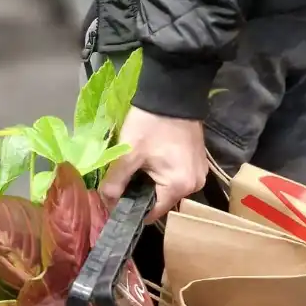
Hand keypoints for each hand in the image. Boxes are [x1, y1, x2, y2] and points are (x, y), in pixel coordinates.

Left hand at [101, 106, 208, 221]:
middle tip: (122, 183)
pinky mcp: (198, 160)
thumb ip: (115, 183)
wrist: (173, 92)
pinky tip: (151, 161)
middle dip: (141, 194)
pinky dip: (163, 172)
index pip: (152, 213)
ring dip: (151, 183)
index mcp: (179, 187)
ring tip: (135, 170)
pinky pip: (177, 175)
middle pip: (161, 201)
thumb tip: (105, 204)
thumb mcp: (128, 154)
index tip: (116, 202)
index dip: (132, 209)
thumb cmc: (150, 125)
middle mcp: (195, 185)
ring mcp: (200, 172)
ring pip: (168, 188)